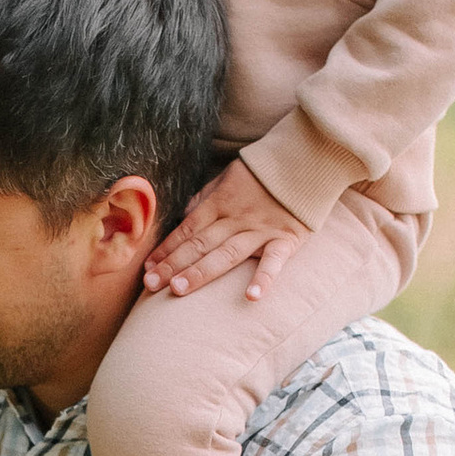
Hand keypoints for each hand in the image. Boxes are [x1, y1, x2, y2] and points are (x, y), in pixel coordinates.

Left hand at [142, 155, 317, 301]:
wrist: (307, 158)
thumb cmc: (264, 171)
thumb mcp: (228, 176)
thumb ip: (205, 198)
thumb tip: (184, 217)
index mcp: (220, 202)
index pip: (187, 229)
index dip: (166, 248)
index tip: (148, 267)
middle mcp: (237, 218)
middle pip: (200, 244)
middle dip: (173, 265)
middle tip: (151, 285)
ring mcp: (261, 230)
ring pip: (227, 254)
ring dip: (202, 272)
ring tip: (179, 289)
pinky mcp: (287, 238)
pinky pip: (274, 261)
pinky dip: (264, 279)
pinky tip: (251, 297)